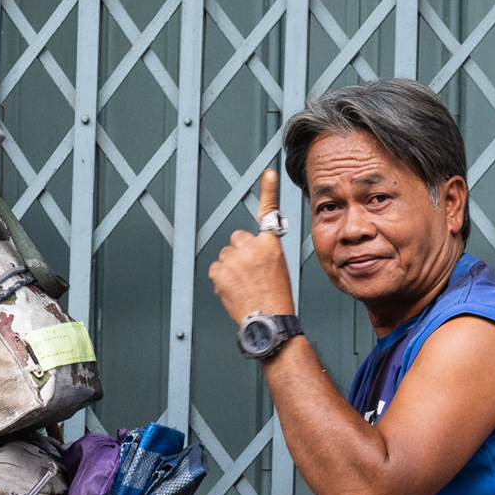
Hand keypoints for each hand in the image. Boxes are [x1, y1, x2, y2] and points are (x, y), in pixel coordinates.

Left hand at [209, 170, 294, 322]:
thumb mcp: (278, 267)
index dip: (268, 190)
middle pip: (236, 239)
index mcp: (270, 244)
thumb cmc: (276, 297)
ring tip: (243, 285)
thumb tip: (247, 248)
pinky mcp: (220, 272)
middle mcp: (252, 247)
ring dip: (230, 268)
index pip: (269, 213)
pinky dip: (221, 279)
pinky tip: (234, 290)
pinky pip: (216, 269)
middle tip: (250, 273)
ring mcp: (234, 259)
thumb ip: (263, 252)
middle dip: (239, 253)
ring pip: (225, 256)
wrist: (268, 321)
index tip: (268, 173)